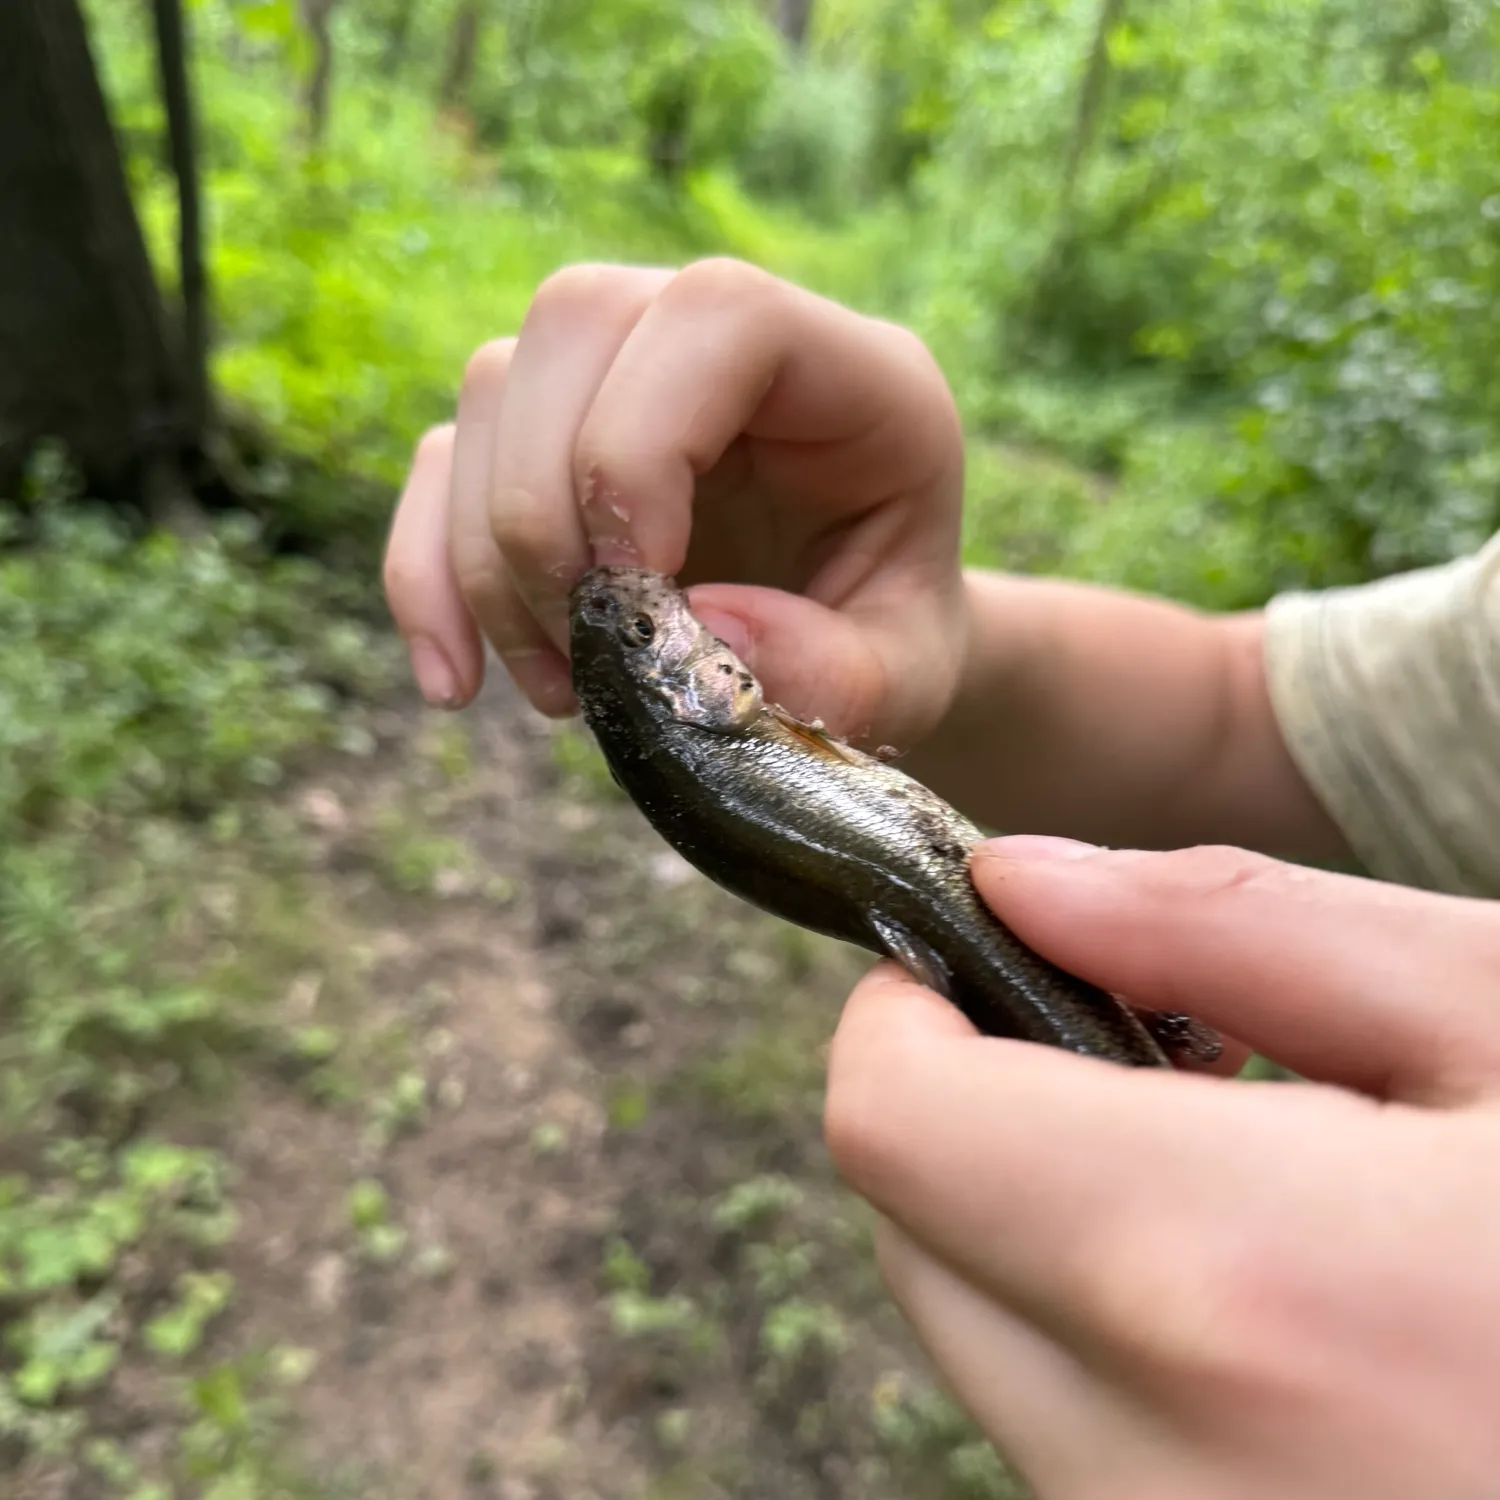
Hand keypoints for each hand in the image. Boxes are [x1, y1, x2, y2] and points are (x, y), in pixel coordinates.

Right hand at [382, 260, 967, 747]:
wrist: (857, 644)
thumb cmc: (893, 644)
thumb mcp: (910, 681)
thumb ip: (840, 672)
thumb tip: (699, 628)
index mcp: (851, 375)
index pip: (720, 312)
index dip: (646, 436)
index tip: (643, 582)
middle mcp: (722, 342)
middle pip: (574, 318)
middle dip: (549, 503)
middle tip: (592, 649)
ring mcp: (622, 376)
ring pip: (494, 386)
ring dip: (493, 556)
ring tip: (562, 688)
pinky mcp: (548, 436)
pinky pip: (442, 463)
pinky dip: (428, 575)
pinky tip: (457, 683)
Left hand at [825, 839, 1499, 1499]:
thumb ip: (1232, 933)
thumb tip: (1021, 881)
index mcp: (1230, 1286)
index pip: (888, 1122)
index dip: (911, 1014)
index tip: (987, 961)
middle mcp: (1165, 1484)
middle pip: (919, 1240)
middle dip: (982, 1120)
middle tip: (1151, 1061)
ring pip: (992, 1354)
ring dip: (1058, 1238)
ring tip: (1263, 1187)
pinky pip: (1087, 1455)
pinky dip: (1131, 1357)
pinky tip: (1295, 1320)